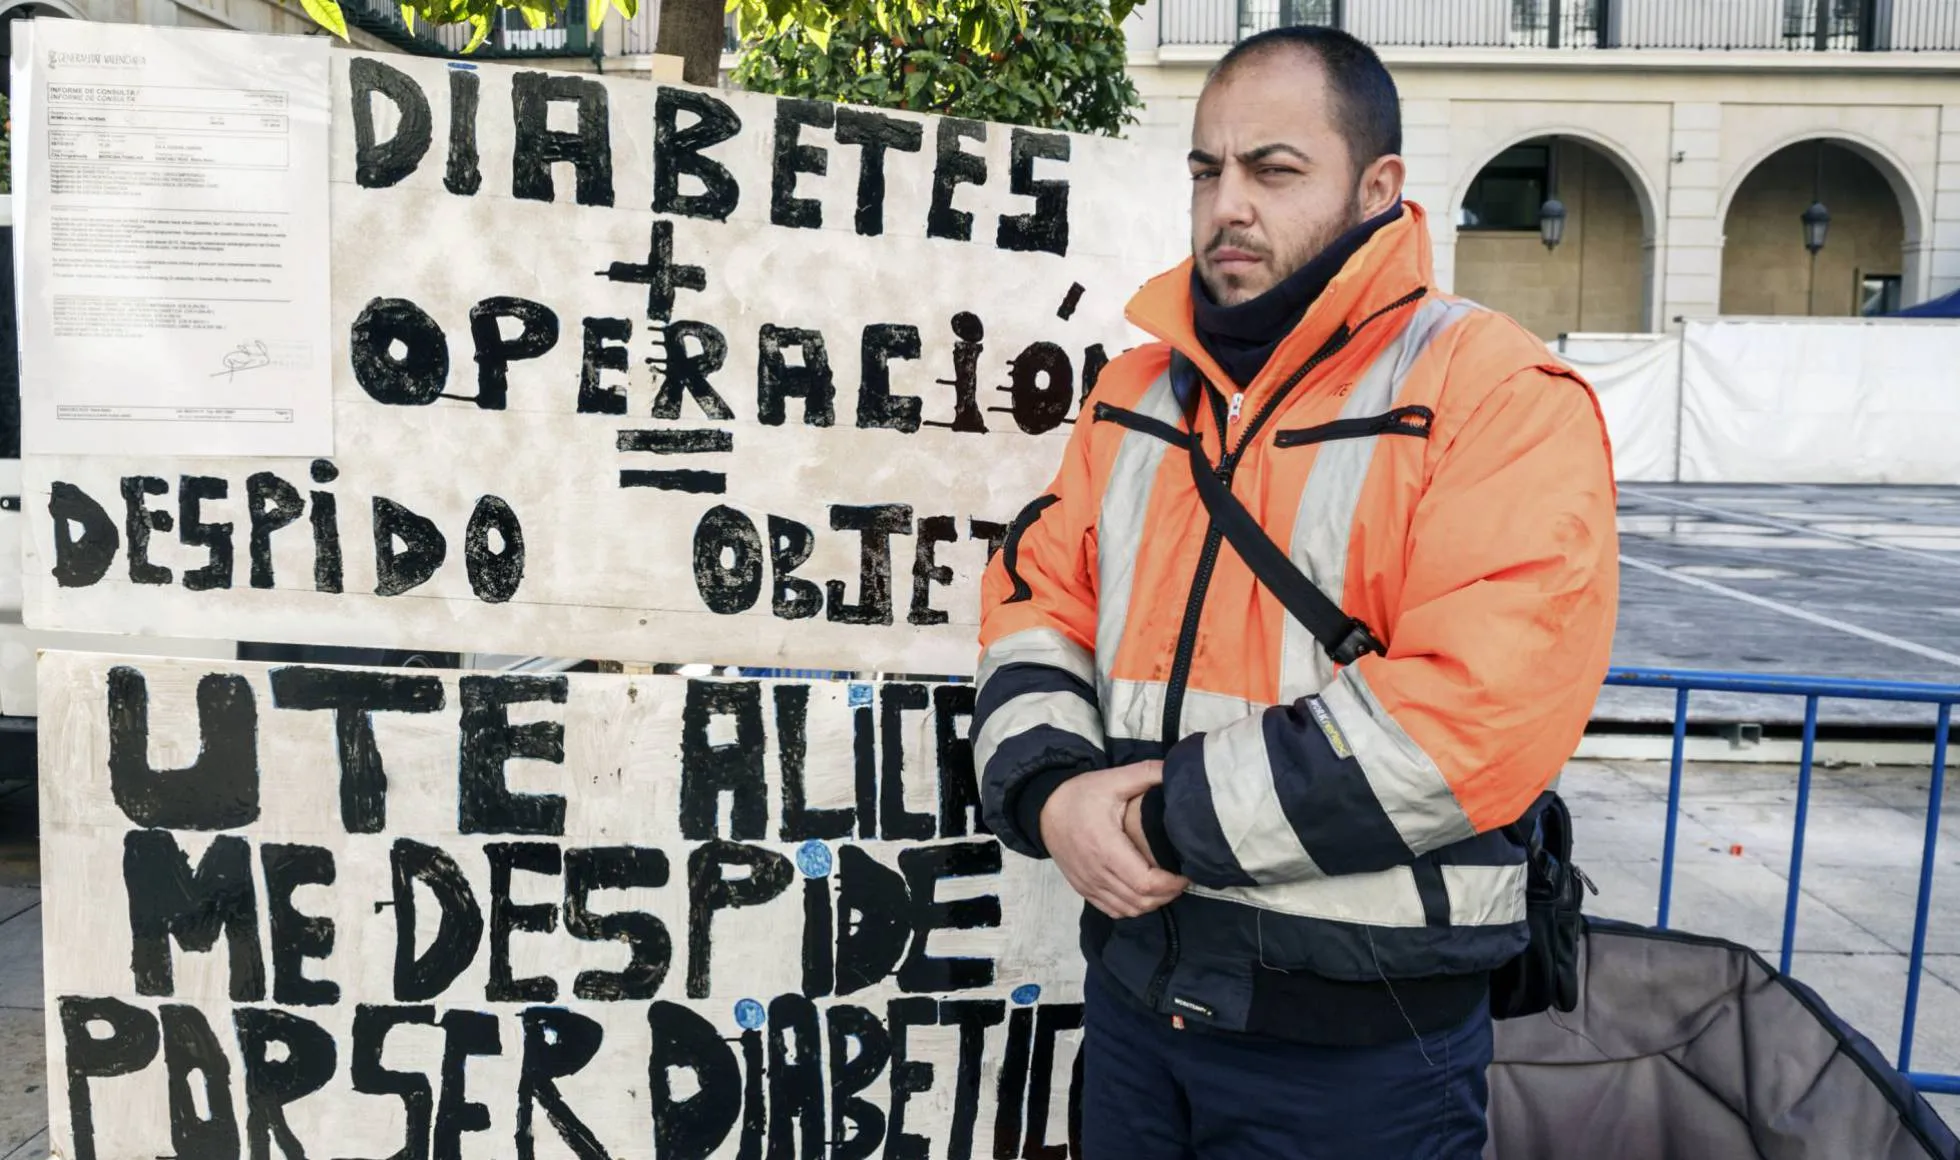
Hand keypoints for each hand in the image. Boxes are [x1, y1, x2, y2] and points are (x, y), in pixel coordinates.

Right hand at [1040, 762, 1188, 918]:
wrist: (1045, 810)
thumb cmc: (1080, 796)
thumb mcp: (1112, 779)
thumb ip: (1146, 773)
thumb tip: (1176, 769)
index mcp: (1106, 846)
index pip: (1144, 882)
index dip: (1170, 884)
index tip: (1185, 872)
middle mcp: (1096, 871)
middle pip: (1140, 900)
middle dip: (1167, 894)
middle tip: (1181, 878)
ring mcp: (1089, 883)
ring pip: (1129, 909)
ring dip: (1152, 903)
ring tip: (1166, 885)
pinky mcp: (1084, 889)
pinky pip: (1113, 910)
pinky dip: (1132, 907)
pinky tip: (1142, 893)